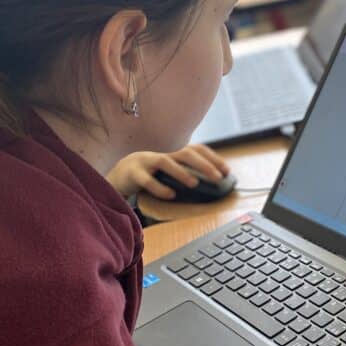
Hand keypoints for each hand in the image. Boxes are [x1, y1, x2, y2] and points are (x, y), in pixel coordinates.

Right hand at [106, 144, 229, 198]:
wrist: (118, 175)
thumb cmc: (149, 175)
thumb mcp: (168, 172)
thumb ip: (185, 175)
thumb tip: (210, 186)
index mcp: (172, 155)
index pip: (196, 150)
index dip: (212, 158)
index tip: (227, 171)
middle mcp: (162, 155)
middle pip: (185, 153)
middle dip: (204, 164)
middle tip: (217, 177)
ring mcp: (146, 162)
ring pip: (165, 161)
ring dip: (181, 172)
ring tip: (194, 183)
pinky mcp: (133, 174)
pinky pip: (146, 180)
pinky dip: (159, 187)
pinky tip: (170, 195)